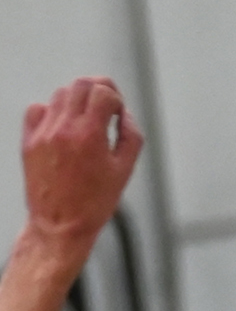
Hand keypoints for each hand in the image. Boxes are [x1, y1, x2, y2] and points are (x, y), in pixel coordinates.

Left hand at [20, 79, 142, 248]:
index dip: (116, 98)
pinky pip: (37, 109)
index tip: (118, 111)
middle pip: (80, 85)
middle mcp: (64, 129)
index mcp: (90, 135)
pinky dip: (52, 110)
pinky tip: (63, 125)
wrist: (60, 224)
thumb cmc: (94, 203)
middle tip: (106, 102)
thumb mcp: (124, 171)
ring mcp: (43, 133)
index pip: (103, 92)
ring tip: (86, 118)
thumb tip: (124, 115)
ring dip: (77, 99)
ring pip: (60, 94)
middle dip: (98, 89)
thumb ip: (130, 136)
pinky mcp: (29, 140)